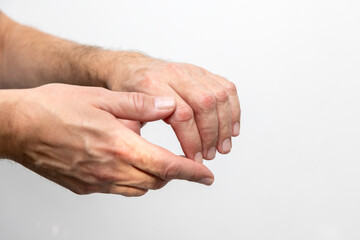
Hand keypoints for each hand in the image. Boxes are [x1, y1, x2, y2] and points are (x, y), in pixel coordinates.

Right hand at [10, 84, 213, 195]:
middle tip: (184, 162)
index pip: (167, 166)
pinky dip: (132, 180)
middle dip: (174, 173)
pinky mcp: (84, 187)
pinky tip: (127, 163)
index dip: (192, 172)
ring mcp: (96, 181)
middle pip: (156, 180)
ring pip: (139, 188)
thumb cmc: (53, 108)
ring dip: (154, 177)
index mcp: (119, 145)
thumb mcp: (101, 97)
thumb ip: (140, 104)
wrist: (17, 126)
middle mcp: (110, 169)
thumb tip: (169, 106)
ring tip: (157, 161)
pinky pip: (118, 190)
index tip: (207, 176)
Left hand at [108, 57, 240, 161]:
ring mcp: (191, 71)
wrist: (131, 67)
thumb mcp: (122, 110)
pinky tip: (232, 129)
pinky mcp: (202, 72)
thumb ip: (139, 126)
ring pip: (219, 95)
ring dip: (225, 125)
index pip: (181, 114)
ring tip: (223, 147)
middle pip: (204, 104)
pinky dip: (233, 110)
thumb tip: (159, 154)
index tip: (193, 159)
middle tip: (210, 155)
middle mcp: (174, 74)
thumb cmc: (127, 91)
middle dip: (211, 134)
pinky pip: (226, 88)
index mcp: (151, 83)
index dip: (192, 140)